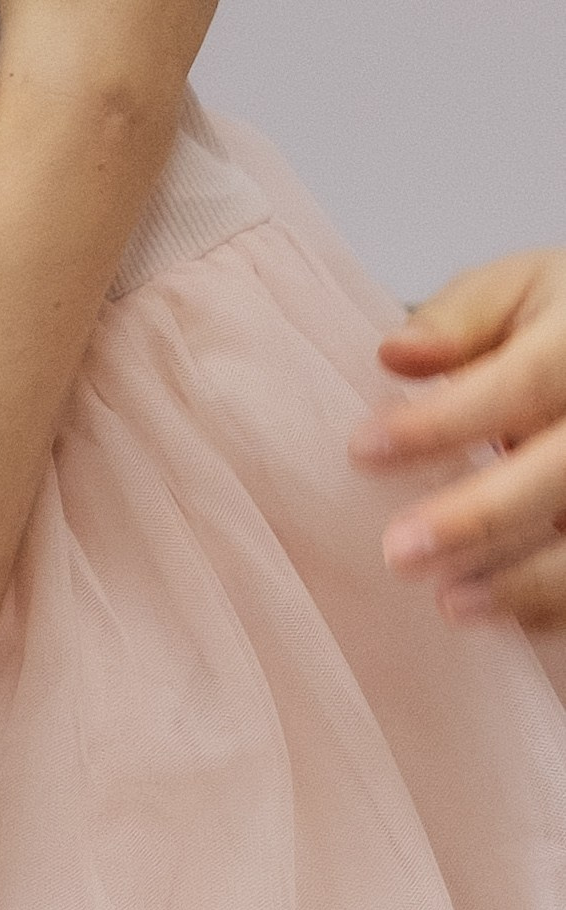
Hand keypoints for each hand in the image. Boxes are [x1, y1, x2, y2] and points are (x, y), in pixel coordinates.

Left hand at [349, 253, 565, 631]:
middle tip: (399, 552)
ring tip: (450, 604)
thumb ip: (460, 319)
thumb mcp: (519, 293)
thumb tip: (395, 354)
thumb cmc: (561, 325)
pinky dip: (551, 604)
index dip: (445, 421)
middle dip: (483, 516)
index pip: (524, 382)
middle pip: (564, 470)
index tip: (363, 451)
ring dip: (525, 580)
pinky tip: (498, 616)